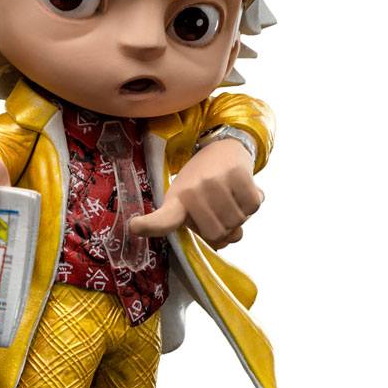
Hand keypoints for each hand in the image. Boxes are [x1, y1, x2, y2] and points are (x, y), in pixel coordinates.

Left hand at [128, 138, 263, 248]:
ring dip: (239, 217)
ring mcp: (216, 182)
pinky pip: (253, 208)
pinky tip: (241, 192)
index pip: (164, 219)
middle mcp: (194, 191)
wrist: (223, 146)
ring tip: (230, 200)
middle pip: (217, 235)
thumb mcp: (190, 202)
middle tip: (219, 213)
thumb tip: (226, 240)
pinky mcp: (239, 175)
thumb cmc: (204, 183)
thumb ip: (204, 227)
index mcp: (177, 200)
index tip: (135, 227)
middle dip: (224, 230)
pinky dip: (251, 204)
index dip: (150, 226)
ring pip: (238, 223)